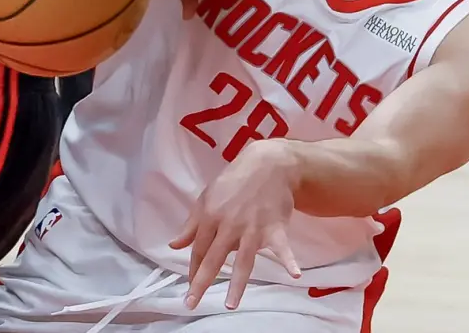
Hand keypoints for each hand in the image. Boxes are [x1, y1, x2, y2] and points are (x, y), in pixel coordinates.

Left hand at [171, 138, 301, 310]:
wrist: (268, 164)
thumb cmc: (235, 181)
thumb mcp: (207, 197)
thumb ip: (191, 224)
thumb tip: (174, 245)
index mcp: (210, 215)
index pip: (198, 249)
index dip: (193, 269)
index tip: (188, 288)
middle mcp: (230, 224)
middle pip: (214, 258)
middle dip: (202, 282)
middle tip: (191, 303)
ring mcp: (253, 227)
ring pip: (243, 260)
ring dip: (237, 283)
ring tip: (230, 305)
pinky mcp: (275, 228)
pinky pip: (282, 247)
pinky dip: (289, 260)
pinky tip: (294, 274)